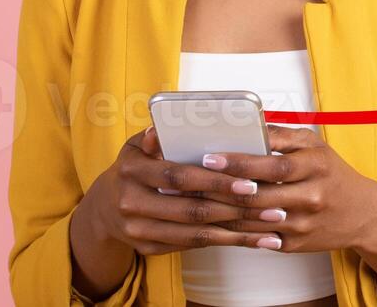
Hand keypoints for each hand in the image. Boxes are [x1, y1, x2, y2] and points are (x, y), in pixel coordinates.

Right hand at [77, 126, 276, 254]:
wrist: (103, 208)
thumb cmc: (135, 168)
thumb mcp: (137, 147)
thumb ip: (155, 136)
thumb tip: (163, 127)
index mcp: (132, 171)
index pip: (179, 177)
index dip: (215, 181)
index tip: (250, 183)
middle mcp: (131, 203)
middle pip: (192, 210)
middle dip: (236, 209)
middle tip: (273, 207)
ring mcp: (137, 230)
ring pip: (195, 234)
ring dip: (237, 232)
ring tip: (270, 228)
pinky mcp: (147, 248)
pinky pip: (191, 246)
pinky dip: (224, 242)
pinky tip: (251, 239)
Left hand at [189, 125, 376, 253]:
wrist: (362, 213)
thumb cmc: (331, 173)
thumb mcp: (315, 147)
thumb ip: (283, 136)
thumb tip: (249, 124)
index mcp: (316, 166)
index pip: (272, 165)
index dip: (239, 162)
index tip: (210, 156)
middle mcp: (311, 196)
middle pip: (257, 195)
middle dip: (219, 188)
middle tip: (186, 182)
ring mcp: (303, 224)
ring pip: (252, 220)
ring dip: (219, 211)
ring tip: (191, 200)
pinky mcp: (295, 244)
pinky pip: (257, 237)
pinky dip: (232, 229)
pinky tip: (211, 221)